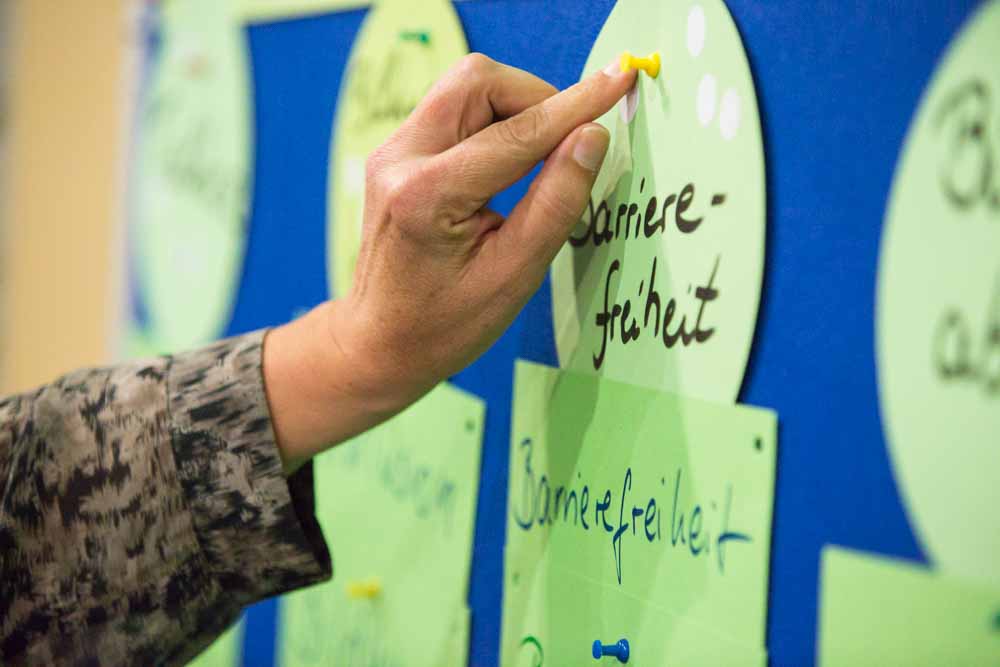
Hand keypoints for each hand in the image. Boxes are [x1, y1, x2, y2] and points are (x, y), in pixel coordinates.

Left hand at [265, 54, 635, 470]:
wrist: (380, 343)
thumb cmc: (446, 325)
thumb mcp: (514, 276)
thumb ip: (555, 202)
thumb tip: (593, 137)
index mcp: (426, 196)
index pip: (516, 133)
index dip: (575, 106)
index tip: (619, 81)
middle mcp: (399, 160)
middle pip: (479, 82)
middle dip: (537, 99)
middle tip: (570, 142)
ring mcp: (391, 152)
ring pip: (465, 87)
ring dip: (515, 107)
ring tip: (542, 156)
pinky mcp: (396, 153)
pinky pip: (452, 109)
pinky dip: (493, 120)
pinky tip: (509, 163)